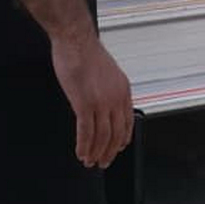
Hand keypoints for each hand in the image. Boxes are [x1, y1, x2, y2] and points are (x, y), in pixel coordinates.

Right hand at [51, 32, 133, 167]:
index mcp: (123, 90)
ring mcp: (101, 102)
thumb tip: (104, 105)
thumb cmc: (87, 53)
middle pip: (116, 132)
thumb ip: (109, 90)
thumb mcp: (108, 73)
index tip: (118, 148)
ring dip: (95, 152)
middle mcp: (116, 97)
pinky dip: (84, 146)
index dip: (123, 138)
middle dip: (109, 151)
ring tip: (90, 161)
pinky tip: (81, 153)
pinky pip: (86, 132)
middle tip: (103, 162)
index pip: (128, 121)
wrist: (76, 41)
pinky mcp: (85, 104)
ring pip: (102, 136)